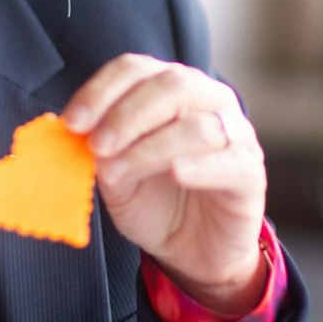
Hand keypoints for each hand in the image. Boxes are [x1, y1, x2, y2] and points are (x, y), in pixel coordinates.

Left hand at [63, 54, 267, 314]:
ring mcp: (235, 134)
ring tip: (118, 172)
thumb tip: (78, 133)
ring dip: (150, 147)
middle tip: (97, 145)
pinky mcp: (250, 173)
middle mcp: (207, 100)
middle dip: (127, 114)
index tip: (72, 122)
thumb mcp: (116, 175)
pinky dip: (199, 165)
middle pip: (171, 84)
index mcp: (170, 90)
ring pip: (198, 125)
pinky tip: (175, 173)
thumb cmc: (155, 203)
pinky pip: (229, 161)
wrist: (191, 252)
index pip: (136, 69)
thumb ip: (101, 151)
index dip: (101, 90)